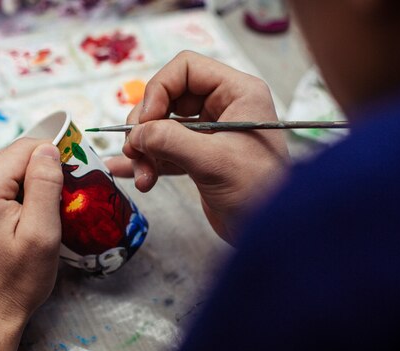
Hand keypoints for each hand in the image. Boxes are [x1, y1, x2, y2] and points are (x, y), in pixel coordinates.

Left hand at [0, 139, 62, 350]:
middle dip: (31, 174)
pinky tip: (4, 215)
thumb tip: (48, 147)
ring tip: (23, 214)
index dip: (50, 161)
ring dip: (14, 181)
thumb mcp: (42, 236)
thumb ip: (45, 185)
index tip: (63, 186)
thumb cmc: (15, 283)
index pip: (24, 148)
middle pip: (7, 155)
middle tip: (44, 208)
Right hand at [106, 52, 289, 243]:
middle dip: (147, 126)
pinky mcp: (200, 157)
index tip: (145, 122)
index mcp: (237, 92)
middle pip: (168, 97)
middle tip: (135, 151)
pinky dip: (148, 161)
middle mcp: (223, 106)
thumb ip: (170, 141)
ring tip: (142, 177)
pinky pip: (166, 150)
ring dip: (145, 149)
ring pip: (162, 126)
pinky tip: (127, 173)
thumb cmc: (258, 191)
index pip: (186, 69)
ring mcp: (210, 132)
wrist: (273, 232)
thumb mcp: (212, 161)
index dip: (158, 90)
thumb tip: (136, 134)